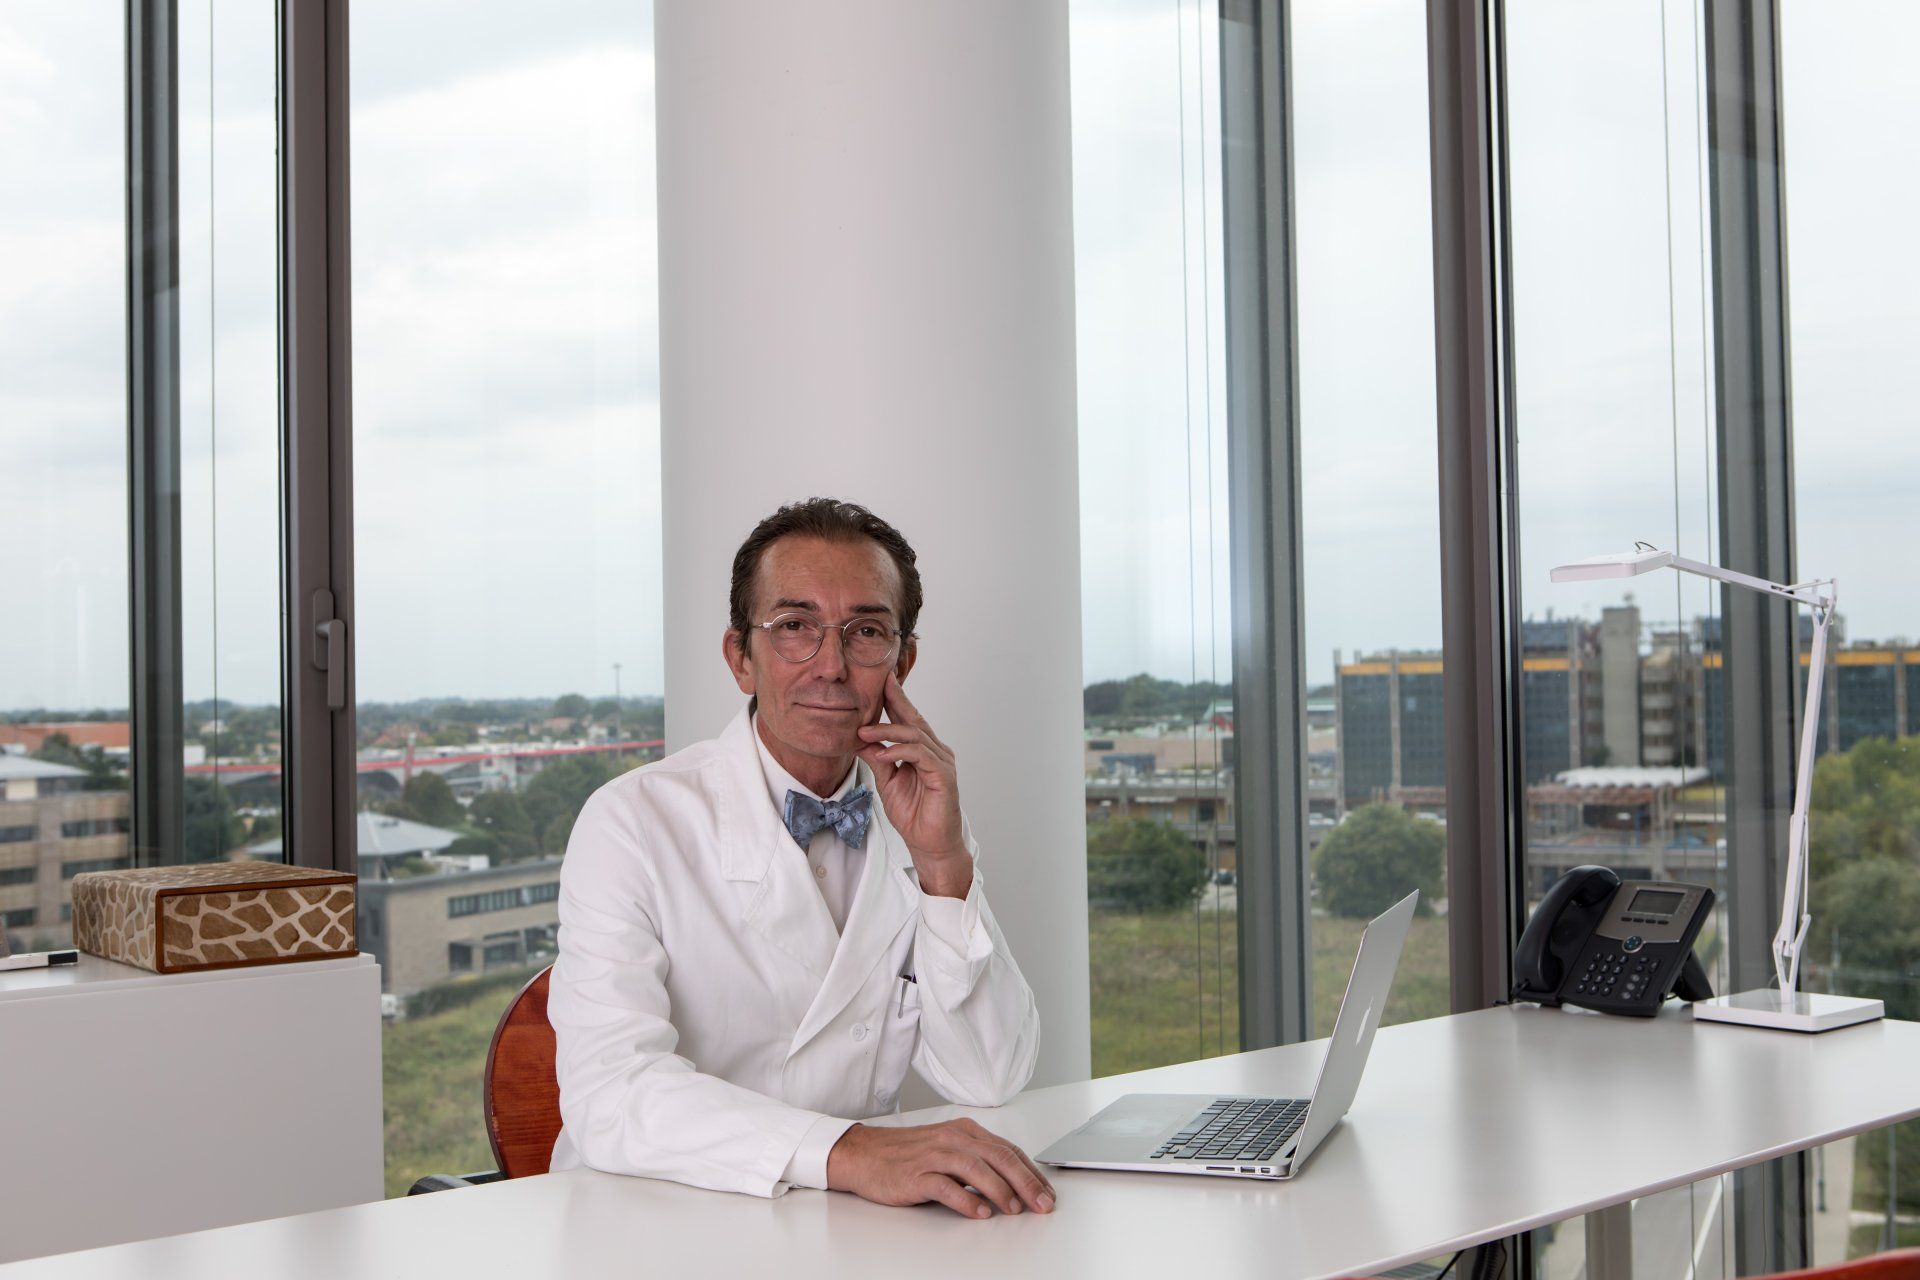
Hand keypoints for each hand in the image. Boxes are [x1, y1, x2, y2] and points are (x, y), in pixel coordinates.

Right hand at [826, 1118, 1056, 1218]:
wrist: (862, 1154)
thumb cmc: (905, 1154)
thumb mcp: (947, 1148)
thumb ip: (976, 1160)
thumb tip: (1012, 1182)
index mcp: (964, 1130)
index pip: (1007, 1150)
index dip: (1031, 1172)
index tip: (1047, 1192)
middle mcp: (953, 1138)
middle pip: (999, 1157)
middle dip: (1026, 1182)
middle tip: (1042, 1204)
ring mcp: (934, 1155)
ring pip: (976, 1168)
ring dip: (1000, 1190)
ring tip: (1015, 1209)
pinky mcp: (916, 1174)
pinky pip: (946, 1186)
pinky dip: (966, 1200)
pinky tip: (980, 1213)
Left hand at [856, 672, 969, 897]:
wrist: (930, 843)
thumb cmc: (913, 813)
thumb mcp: (887, 782)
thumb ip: (878, 759)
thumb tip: (860, 739)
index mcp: (923, 750)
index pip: (908, 719)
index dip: (896, 699)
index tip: (881, 680)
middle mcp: (936, 751)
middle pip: (915, 719)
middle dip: (897, 699)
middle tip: (880, 681)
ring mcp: (942, 762)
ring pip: (915, 734)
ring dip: (887, 731)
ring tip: (863, 732)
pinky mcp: (944, 776)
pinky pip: (921, 755)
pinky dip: (900, 751)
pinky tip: (883, 753)